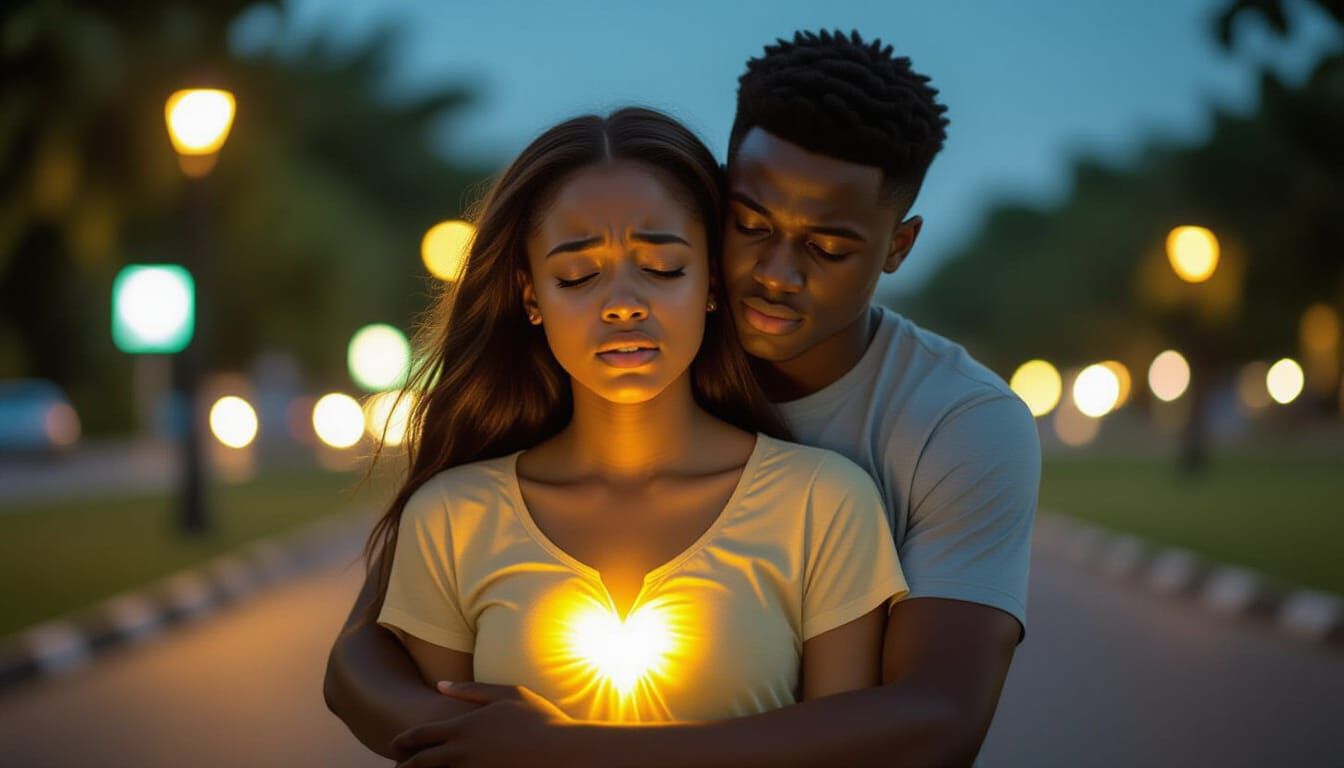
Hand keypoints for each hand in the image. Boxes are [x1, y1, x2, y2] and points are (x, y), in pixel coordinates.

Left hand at [392, 682, 575, 767]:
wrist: (562, 751)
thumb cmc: (538, 717)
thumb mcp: (506, 693)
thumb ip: (470, 690)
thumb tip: (440, 685)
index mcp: (464, 728)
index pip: (421, 735)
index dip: (404, 740)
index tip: (394, 744)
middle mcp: (462, 753)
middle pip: (421, 763)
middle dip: (405, 765)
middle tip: (396, 766)